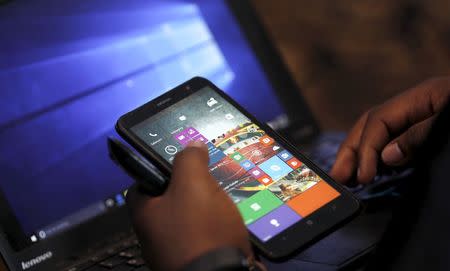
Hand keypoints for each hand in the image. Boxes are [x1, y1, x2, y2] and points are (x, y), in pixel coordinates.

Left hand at [126, 141, 252, 270]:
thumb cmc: (200, 230)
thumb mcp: (194, 184)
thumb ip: (189, 160)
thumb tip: (192, 146)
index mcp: (144, 214)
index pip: (143, 182)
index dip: (160, 168)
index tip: (180, 163)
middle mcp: (153, 234)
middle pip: (169, 200)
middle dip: (190, 189)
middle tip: (209, 180)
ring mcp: (173, 250)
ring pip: (189, 219)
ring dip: (206, 209)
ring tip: (224, 200)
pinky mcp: (194, 261)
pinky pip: (203, 237)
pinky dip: (214, 228)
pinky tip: (229, 223)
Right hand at [331, 76, 449, 183]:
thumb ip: (420, 136)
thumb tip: (387, 156)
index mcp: (422, 95)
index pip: (378, 120)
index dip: (366, 148)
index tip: (363, 176)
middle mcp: (416, 105)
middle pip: (370, 124)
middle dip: (350, 150)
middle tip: (337, 177)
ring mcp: (421, 117)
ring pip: (379, 133)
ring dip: (359, 155)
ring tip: (346, 177)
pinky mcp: (429, 132)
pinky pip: (394, 141)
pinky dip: (378, 157)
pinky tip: (370, 171)